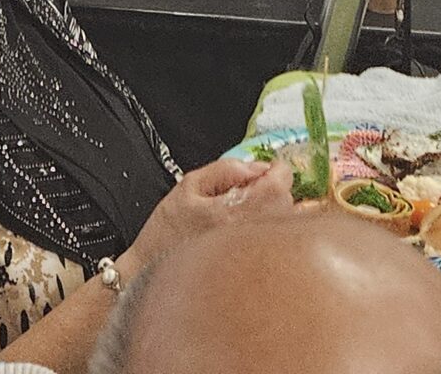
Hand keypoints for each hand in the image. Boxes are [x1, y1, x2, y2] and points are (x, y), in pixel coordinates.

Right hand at [125, 156, 293, 270]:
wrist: (151, 275)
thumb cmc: (167, 235)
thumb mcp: (189, 186)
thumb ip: (226, 168)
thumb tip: (256, 165)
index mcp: (239, 210)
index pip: (282, 180)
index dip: (274, 169)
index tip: (262, 171)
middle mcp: (255, 235)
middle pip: (289, 200)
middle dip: (272, 190)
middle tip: (247, 194)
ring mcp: (258, 256)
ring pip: (285, 223)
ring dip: (271, 213)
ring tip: (242, 217)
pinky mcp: (257, 272)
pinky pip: (277, 245)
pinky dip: (269, 235)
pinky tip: (246, 236)